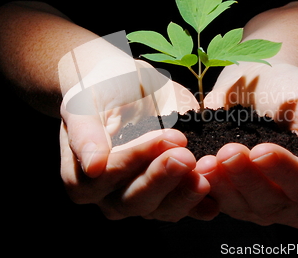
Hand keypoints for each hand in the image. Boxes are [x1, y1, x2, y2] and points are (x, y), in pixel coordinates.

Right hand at [59, 49, 216, 220]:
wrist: (121, 88)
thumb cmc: (99, 92)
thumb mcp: (85, 104)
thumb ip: (86, 134)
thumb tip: (93, 166)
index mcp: (82, 178)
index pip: (108, 175)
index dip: (134, 159)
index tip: (163, 138)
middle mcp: (109, 196)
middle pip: (134, 199)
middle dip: (162, 178)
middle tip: (185, 156)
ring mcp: (140, 199)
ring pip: (162, 209)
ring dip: (185, 193)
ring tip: (205, 173)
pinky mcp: (168, 196)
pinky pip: (184, 208)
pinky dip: (200, 205)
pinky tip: (215, 199)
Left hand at [198, 62, 297, 227]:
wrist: (260, 87)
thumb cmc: (293, 93)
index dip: (286, 172)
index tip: (261, 150)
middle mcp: (297, 204)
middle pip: (274, 202)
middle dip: (249, 178)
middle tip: (229, 152)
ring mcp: (264, 207)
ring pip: (243, 207)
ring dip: (224, 185)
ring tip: (207, 161)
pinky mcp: (234, 202)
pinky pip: (219, 203)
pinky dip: (207, 187)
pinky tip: (197, 168)